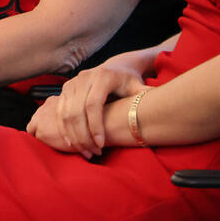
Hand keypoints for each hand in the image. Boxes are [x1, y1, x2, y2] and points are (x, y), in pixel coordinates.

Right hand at [25, 55, 148, 157]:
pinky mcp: (64, 90)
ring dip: (73, 136)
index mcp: (102, 77)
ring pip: (65, 114)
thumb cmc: (128, 80)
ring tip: (86, 152)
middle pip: (76, 112)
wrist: (115, 67)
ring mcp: (72, 83)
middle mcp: (84, 79)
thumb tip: (159, 102)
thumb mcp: (137, 86)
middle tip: (94, 153)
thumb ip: (145, 96)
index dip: (95, 126)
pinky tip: (72, 144)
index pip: (93, 105)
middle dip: (83, 136)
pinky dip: (63, 130)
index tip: (102, 145)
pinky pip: (59, 113)